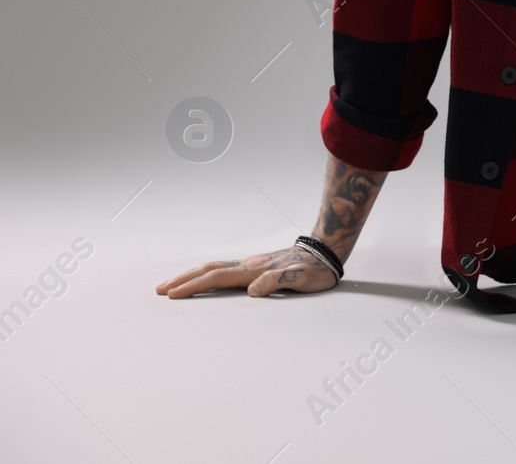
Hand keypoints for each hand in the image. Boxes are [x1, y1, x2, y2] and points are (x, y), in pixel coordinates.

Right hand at [156, 245, 338, 298]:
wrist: (325, 253)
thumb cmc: (316, 270)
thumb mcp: (304, 279)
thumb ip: (280, 282)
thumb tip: (253, 290)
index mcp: (256, 270)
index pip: (219, 278)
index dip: (195, 286)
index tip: (174, 294)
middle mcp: (249, 264)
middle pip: (209, 270)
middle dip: (183, 280)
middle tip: (160, 290)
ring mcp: (250, 263)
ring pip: (214, 267)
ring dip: (191, 275)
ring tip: (171, 284)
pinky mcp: (253, 266)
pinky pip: (222, 269)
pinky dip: (205, 273)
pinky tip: (200, 278)